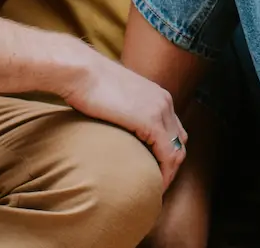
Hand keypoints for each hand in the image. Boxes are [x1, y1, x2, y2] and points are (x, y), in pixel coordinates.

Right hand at [61, 50, 188, 187]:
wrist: (80, 70)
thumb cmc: (87, 83)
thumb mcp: (114, 97)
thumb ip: (124, 110)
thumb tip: (116, 125)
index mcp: (157, 95)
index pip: (174, 130)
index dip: (168, 152)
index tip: (154, 170)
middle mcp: (165, 101)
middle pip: (179, 140)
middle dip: (171, 164)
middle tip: (156, 183)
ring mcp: (160, 110)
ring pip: (177, 150)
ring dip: (169, 172)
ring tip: (155, 189)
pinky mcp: (150, 121)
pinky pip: (167, 155)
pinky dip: (164, 173)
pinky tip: (153, 185)